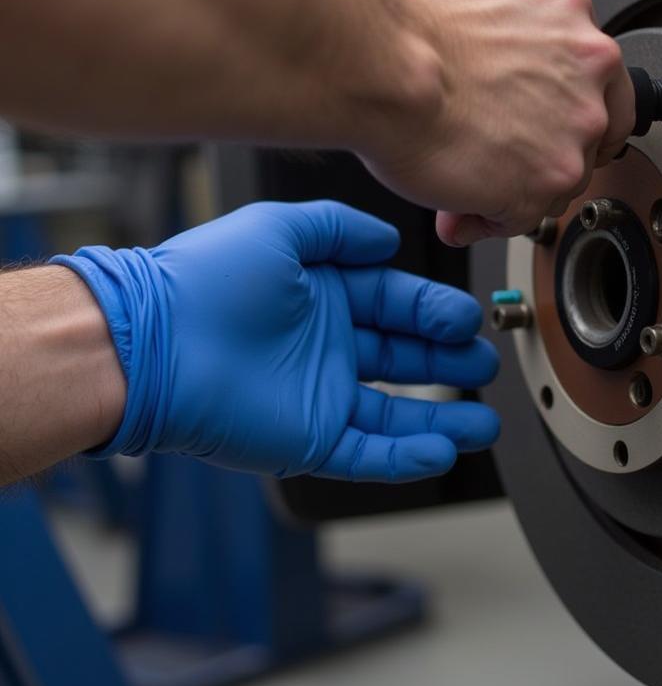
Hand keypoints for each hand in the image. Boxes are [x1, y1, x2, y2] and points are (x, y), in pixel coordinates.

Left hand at [51, 201, 499, 481]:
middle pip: (404, 358)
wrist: (152, 343)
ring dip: (442, 418)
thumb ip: (338, 228)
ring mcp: (318, 396)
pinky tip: (442, 449)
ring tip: (484, 422)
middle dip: (448, 362)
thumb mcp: (279, 229)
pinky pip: (367, 454)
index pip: (394, 304)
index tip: (466, 318)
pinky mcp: (306, 439)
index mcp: (322, 296)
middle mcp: (325, 346)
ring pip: (395, 414)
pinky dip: (407, 456)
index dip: (433, 311)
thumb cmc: (204, 280)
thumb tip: (389, 240)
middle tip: (484, 363)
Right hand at [363, 0, 634, 245]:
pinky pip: (523, 219)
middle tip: (502, 156)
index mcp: (573, 23)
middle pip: (589, 138)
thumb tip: (493, 21)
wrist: (382, 67)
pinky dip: (489, 219)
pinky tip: (457, 202)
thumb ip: (506, 12)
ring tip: (465, 176)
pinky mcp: (545, 183)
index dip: (572, 113)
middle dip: (546, 153)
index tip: (551, 128)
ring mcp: (573, 132)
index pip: (604, 83)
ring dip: (515, 188)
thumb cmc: (409, 31)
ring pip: (559, 183)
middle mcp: (588, 75)